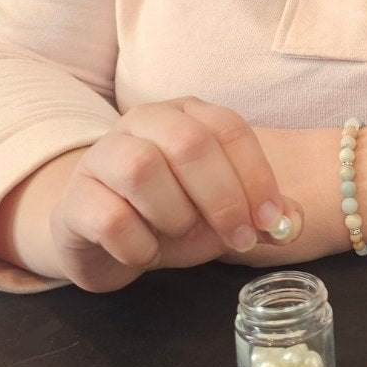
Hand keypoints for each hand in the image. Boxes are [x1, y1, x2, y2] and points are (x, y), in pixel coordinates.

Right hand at [49, 97, 300, 290]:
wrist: (98, 234)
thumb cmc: (170, 214)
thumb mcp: (222, 213)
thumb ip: (259, 215)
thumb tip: (291, 224)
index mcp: (187, 114)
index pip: (229, 128)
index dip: (257, 175)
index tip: (271, 219)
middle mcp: (144, 122)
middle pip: (189, 143)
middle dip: (223, 197)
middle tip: (237, 238)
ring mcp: (103, 155)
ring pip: (143, 169)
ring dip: (176, 215)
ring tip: (181, 236)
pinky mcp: (75, 198)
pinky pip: (111, 217)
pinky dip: (140, 244)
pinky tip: (146, 252)